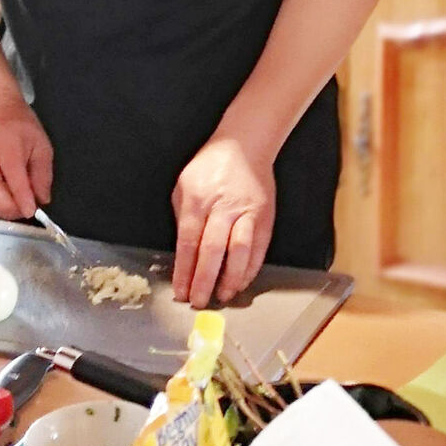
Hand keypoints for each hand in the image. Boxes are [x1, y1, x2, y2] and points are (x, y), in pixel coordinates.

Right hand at [0, 102, 52, 220]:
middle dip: (8, 208)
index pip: (13, 178)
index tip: (31, 211)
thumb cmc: (19, 125)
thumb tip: (42, 198)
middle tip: (23, 211)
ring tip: (15, 205)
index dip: (22, 198)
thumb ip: (43, 174)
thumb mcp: (41, 145)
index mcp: (6, 144)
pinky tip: (1, 199)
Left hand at [171, 136, 275, 307]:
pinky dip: (251, 268)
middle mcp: (223, 207)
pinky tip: (241, 281)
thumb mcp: (184, 184)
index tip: (180, 292)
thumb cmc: (211, 164)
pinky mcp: (264, 215)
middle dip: (205, 280)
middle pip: (213, 251)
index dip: (184, 271)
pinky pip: (259, 248)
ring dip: (231, 278)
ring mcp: (247, 212)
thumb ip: (182, 217)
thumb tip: (184, 253)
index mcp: (198, 200)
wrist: (246, 144)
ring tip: (222, 295)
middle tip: (199, 301)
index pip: (188, 243)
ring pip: (240, 251)